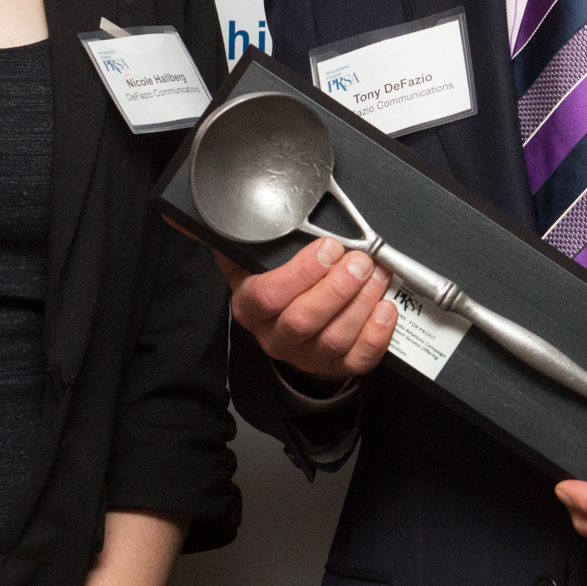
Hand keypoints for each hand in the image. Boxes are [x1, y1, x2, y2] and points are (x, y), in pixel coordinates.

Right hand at [221, 239, 397, 382]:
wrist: (288, 327)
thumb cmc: (274, 285)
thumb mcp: (249, 261)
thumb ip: (238, 238)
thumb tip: (201, 217)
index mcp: (250, 308)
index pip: (268, 296)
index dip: (301, 272)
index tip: (328, 247)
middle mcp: (275, 337)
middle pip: (303, 320)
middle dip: (337, 287)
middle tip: (360, 261)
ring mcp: (305, 356)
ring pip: (333, 338)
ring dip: (361, 304)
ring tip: (377, 275)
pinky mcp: (334, 367)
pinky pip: (357, 359)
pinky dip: (376, 335)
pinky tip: (385, 308)